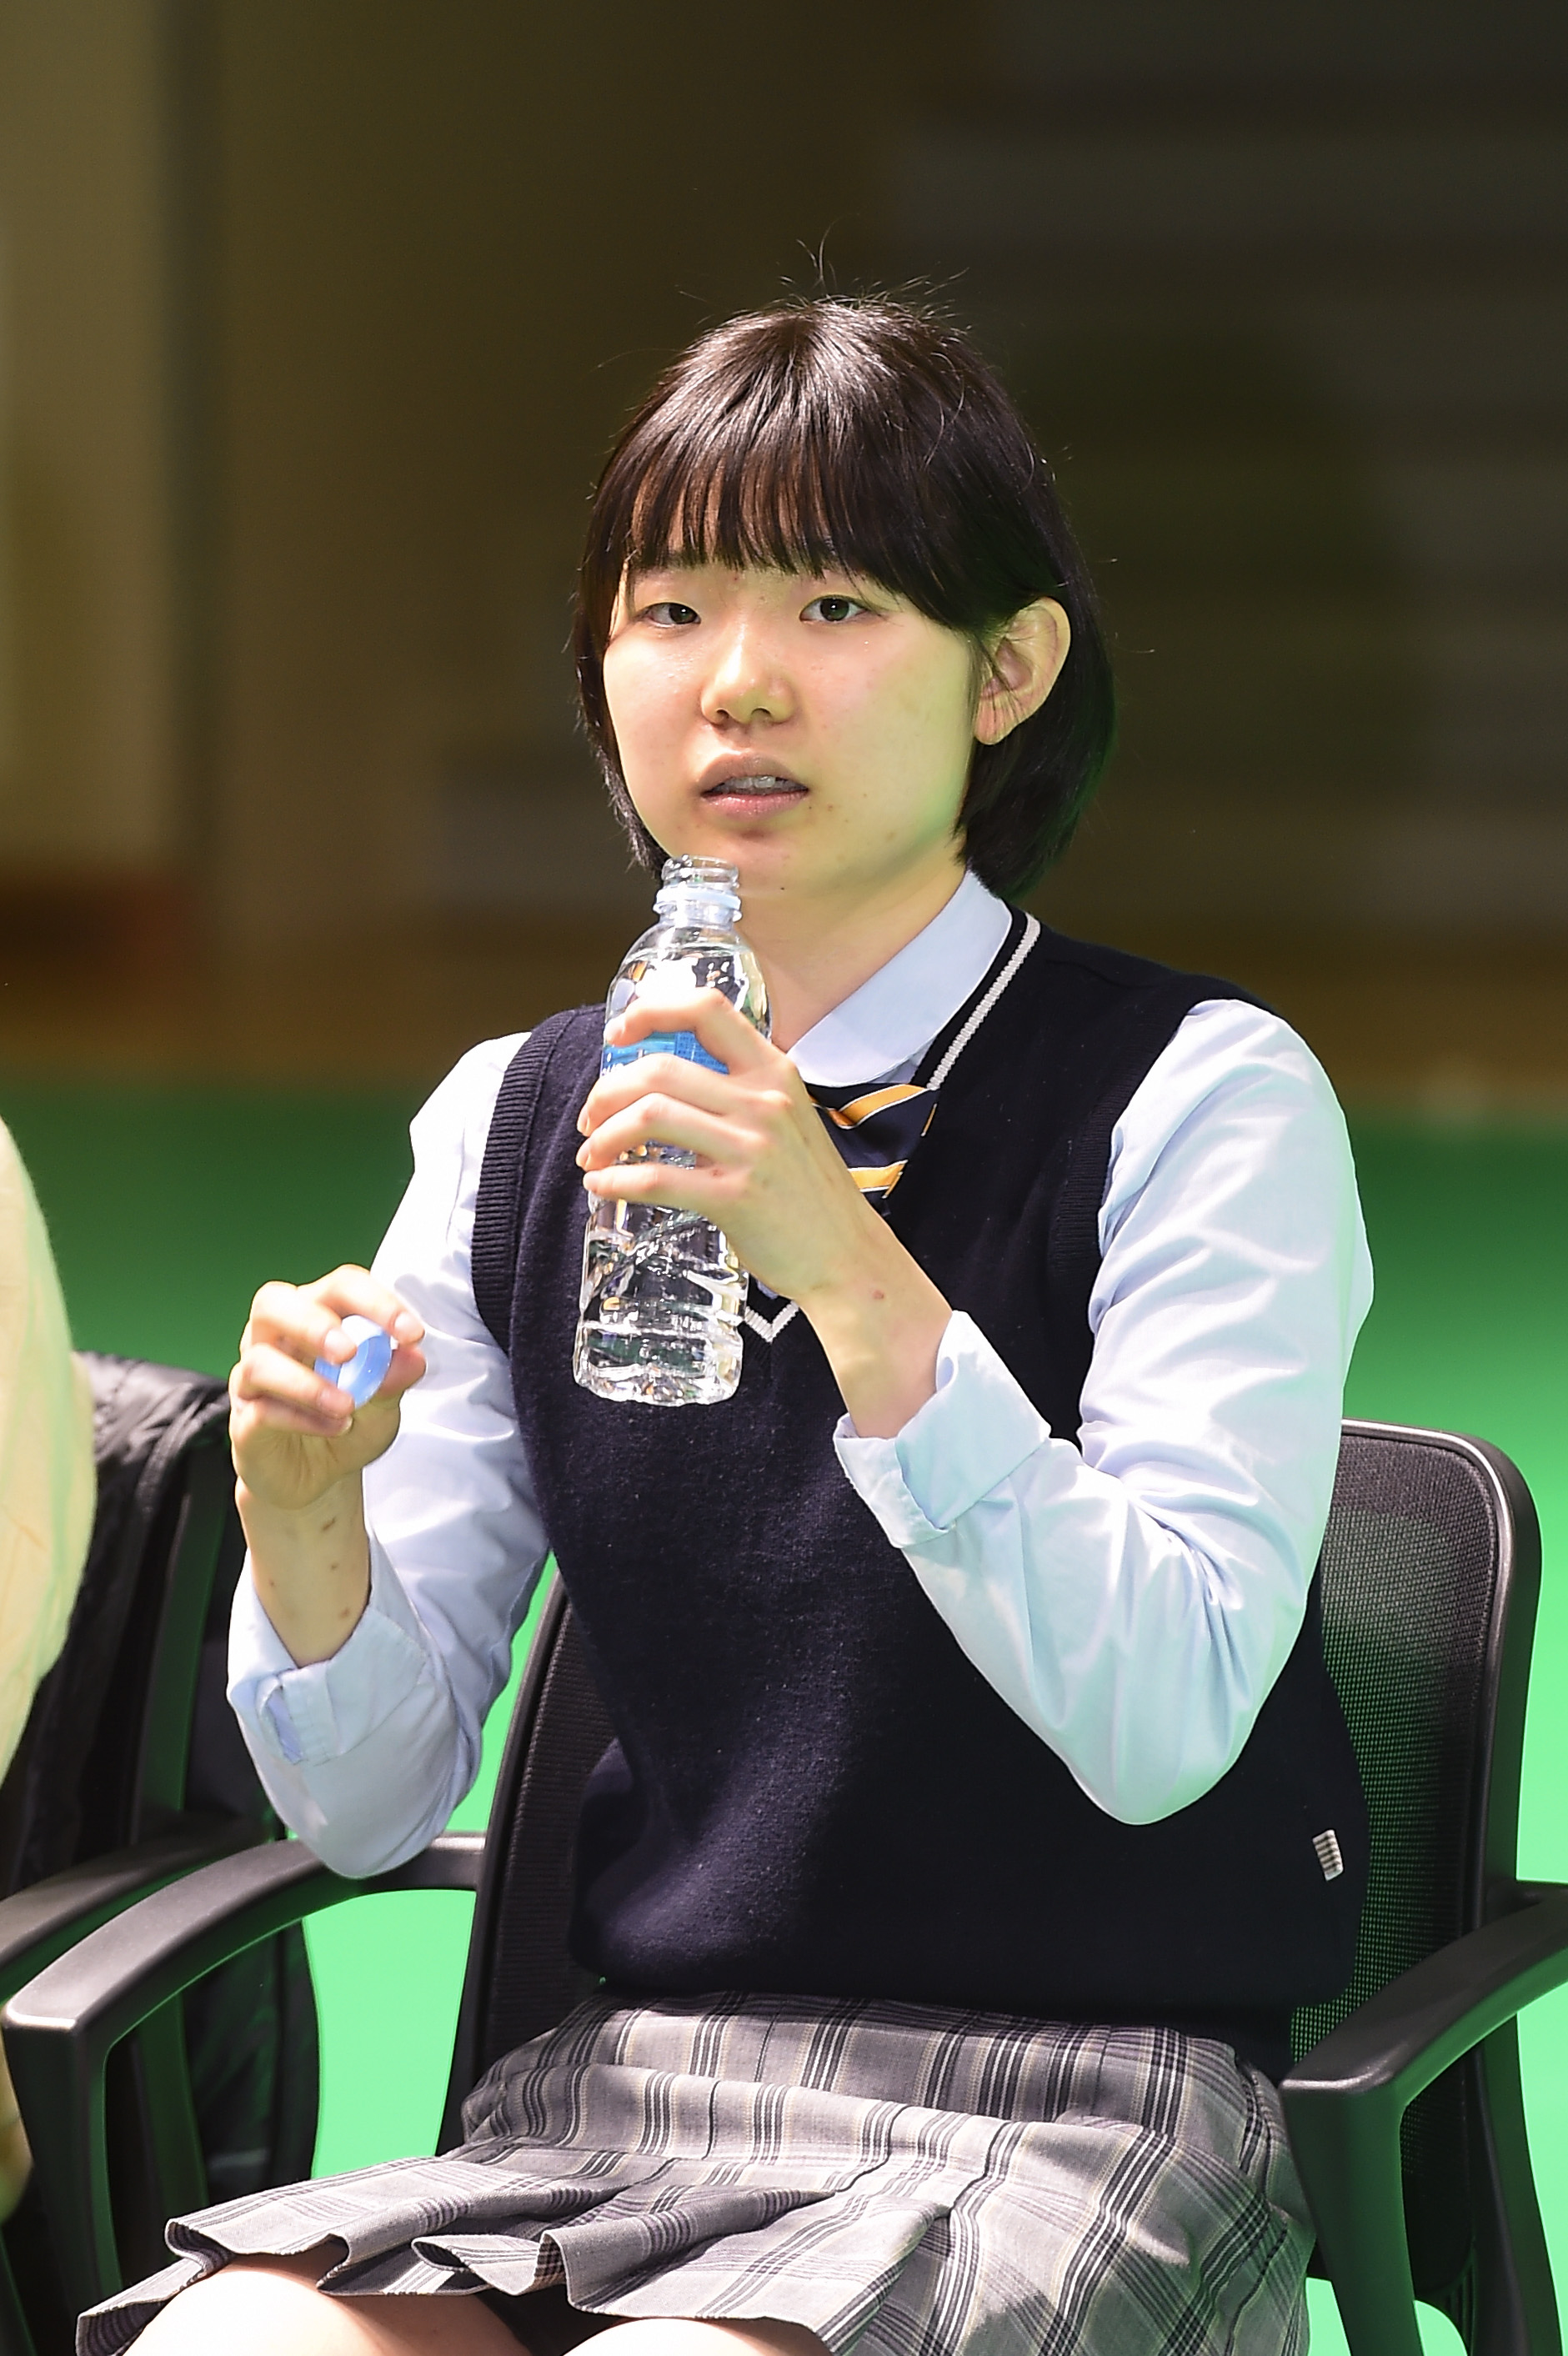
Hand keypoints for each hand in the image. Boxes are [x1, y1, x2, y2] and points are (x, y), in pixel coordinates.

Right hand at [230, 1267, 424, 1516]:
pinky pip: (262, 1411)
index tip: (411, 1334)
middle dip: (313, 1325)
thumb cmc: (349, 1422)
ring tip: (347, 1406)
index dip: (375, 1302)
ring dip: (308, 1383)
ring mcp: (254, 1379)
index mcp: (317, 1317)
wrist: (321, 1477)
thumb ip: (394, 1378)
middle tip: (349, 1353)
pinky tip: (336, 1428)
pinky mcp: (245, 1421)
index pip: (339, 1288)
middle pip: (273, 1303)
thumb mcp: (384, 1403)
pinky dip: (302, 1418)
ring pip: (259, 1361)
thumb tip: (412, 1358)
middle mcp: (277, 1338)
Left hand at [578, 989, 880, 1303]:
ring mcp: (752, 1148)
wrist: (848, 1257)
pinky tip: (603, 1185)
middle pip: (660, 1068)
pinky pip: (656, 1178)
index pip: (706, 1009)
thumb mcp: (788, 1121)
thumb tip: (664, 1086)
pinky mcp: (736, 1197)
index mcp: (775, 1072)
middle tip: (591, 1117)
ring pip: (650, 1115)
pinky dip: (616, 1179)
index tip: (618, 1034)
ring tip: (592, 1155)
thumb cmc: (810, 1194)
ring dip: (605, 1135)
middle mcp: (764, 1101)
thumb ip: (740, 1096)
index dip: (651, 1012)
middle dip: (607, 1091)